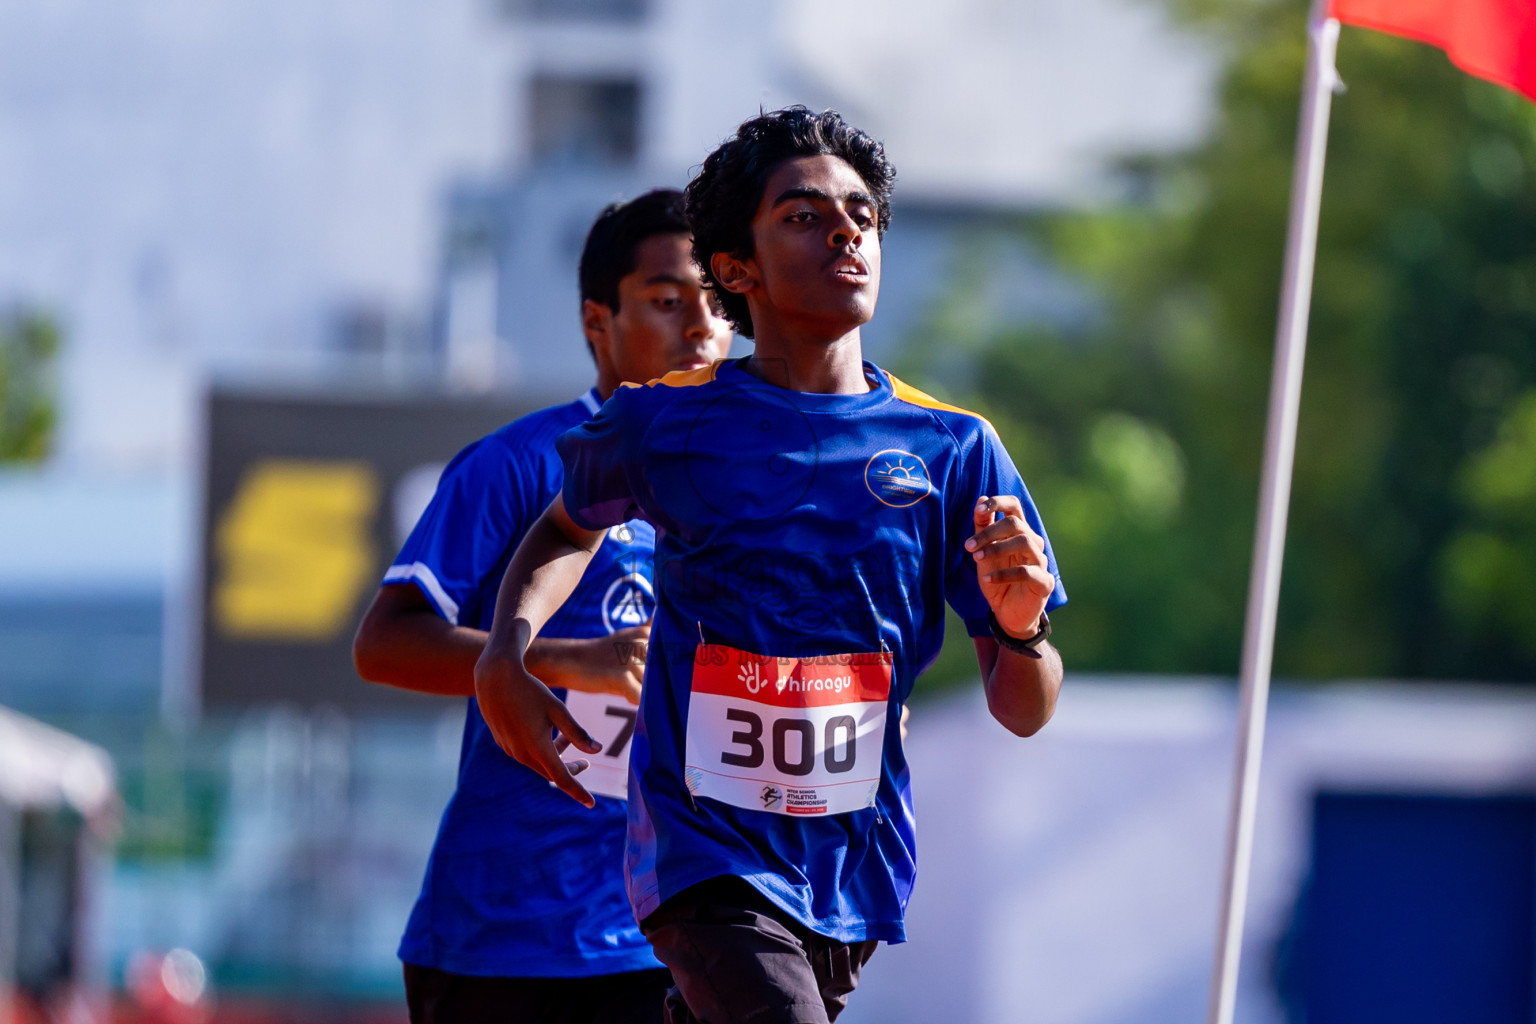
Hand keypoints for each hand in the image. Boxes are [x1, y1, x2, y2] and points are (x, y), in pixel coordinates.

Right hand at [474, 641, 603, 806]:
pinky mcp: (504, 743)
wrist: (495, 679)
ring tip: (564, 737)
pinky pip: (526, 753)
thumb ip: (577, 733)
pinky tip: (545, 730)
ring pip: (539, 762)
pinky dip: (541, 749)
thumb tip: (597, 751)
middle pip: (551, 772)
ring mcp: (510, 750)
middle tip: (586, 762)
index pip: (563, 779)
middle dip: (570, 769)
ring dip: (555, 754)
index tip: (591, 803)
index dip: (578, 792)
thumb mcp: (558, 710)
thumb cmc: (530, 691)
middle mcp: (522, 754)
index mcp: (538, 749)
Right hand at [529, 624, 648, 704]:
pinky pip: (639, 697)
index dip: (660, 670)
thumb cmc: (602, 653)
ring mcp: (632, 659)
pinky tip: (622, 693)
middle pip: (660, 676)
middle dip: (649, 683)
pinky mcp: (623, 676)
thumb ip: (647, 630)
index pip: (669, 659)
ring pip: (650, 688)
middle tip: (627, 677)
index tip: (644, 668)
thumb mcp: (626, 636)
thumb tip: (660, 614)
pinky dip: (632, 700)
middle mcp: (642, 643)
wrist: (569, 661)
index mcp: (646, 633)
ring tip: (621, 683)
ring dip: (639, 691)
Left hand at [966, 495, 1054, 639]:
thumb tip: (980, 499)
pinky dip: (1004, 574)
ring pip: (1024, 542)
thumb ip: (983, 528)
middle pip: (1016, 523)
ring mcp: (1041, 562)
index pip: (1015, 506)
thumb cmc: (997, 578)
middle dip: (989, 532)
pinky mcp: (1044, 582)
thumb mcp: (984, 552)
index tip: (978, 509)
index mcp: (1020, 532)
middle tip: (968, 546)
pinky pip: (1027, 572)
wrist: (1007, 613)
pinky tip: (988, 579)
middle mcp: (1033, 543)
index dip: (998, 503)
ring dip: (996, 548)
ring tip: (976, 558)